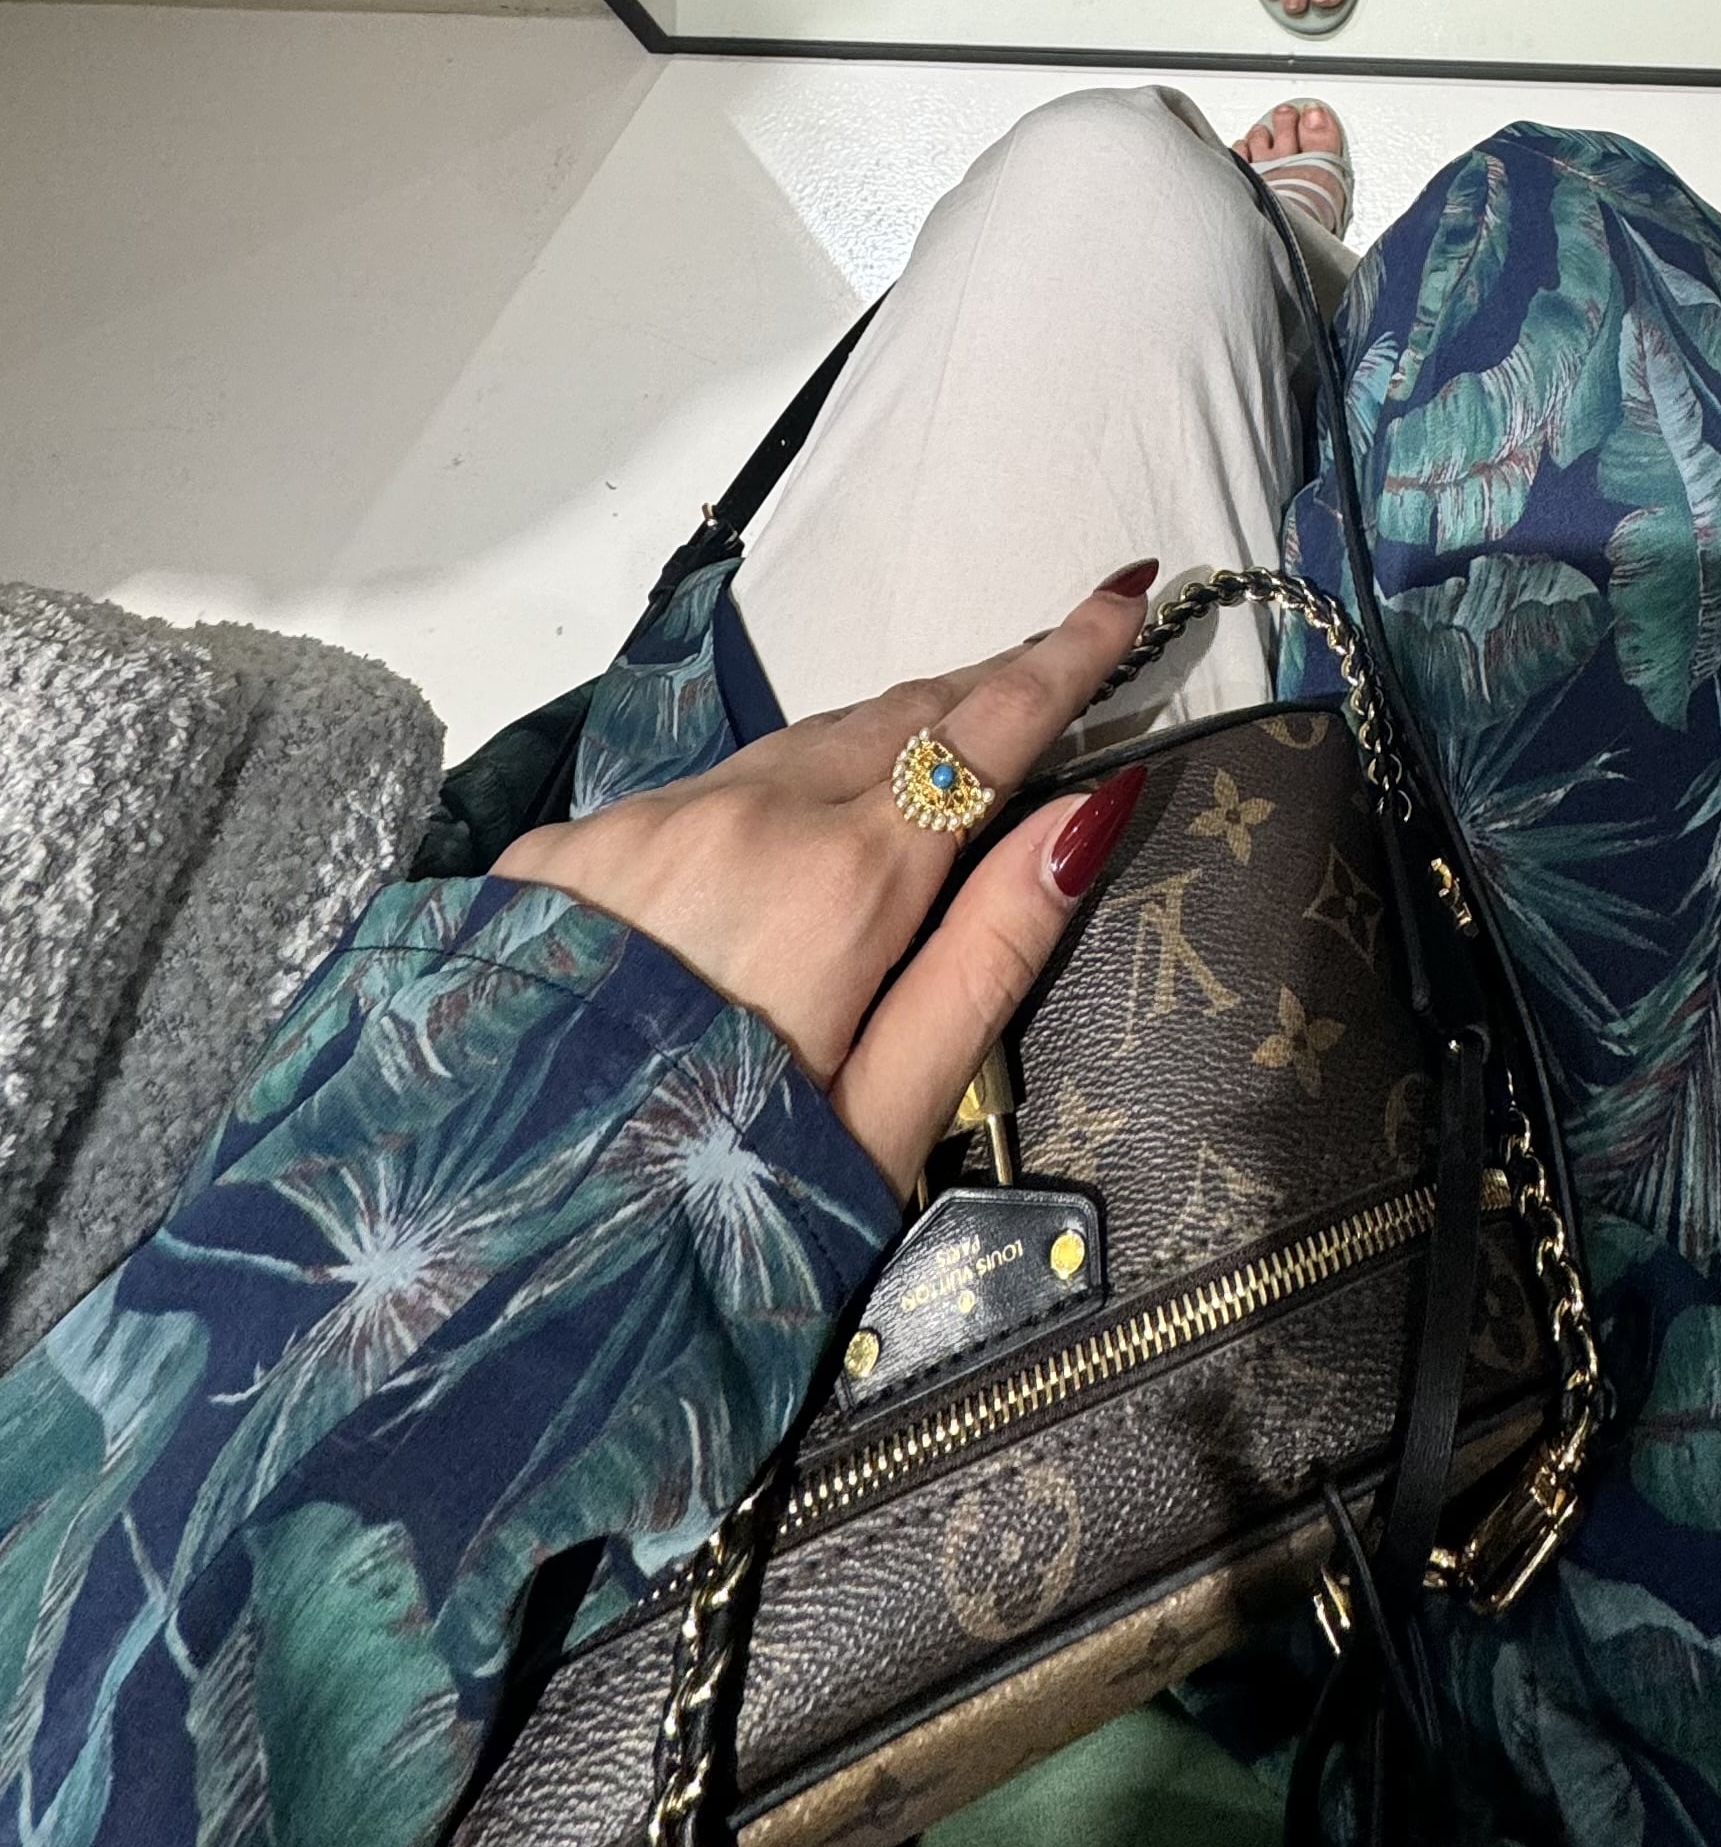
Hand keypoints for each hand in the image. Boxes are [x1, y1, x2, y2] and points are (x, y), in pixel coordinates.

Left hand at [497, 568, 1158, 1191]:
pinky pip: (695, 796)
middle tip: (1053, 661)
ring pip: (791, 747)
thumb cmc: (715, 1211)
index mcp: (843, 883)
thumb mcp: (885, 1115)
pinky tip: (780, 843)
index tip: (1120, 597)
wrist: (474, 1249)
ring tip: (941, 738)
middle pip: (893, 715)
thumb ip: (987, 956)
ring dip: (877, 735)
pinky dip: (766, 795)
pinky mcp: (563, 851)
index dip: (1061, 661)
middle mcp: (742, 815)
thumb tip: (1088, 816)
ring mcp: (642, 822)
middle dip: (980, 685)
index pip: (981, 734)